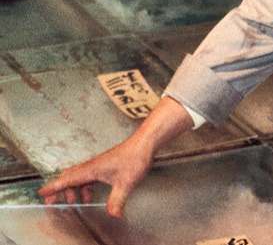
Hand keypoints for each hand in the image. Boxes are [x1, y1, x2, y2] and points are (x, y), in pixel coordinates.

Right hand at [38, 96, 192, 216]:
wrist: (145, 143)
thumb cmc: (134, 157)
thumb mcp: (125, 183)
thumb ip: (117, 200)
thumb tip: (113, 214)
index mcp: (91, 170)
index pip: (66, 180)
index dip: (53, 188)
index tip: (42, 194)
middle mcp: (91, 166)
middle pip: (68, 177)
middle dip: (59, 190)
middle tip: (52, 202)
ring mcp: (98, 164)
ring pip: (78, 176)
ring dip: (74, 189)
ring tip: (76, 201)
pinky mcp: (105, 164)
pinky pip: (88, 176)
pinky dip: (85, 185)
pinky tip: (91, 192)